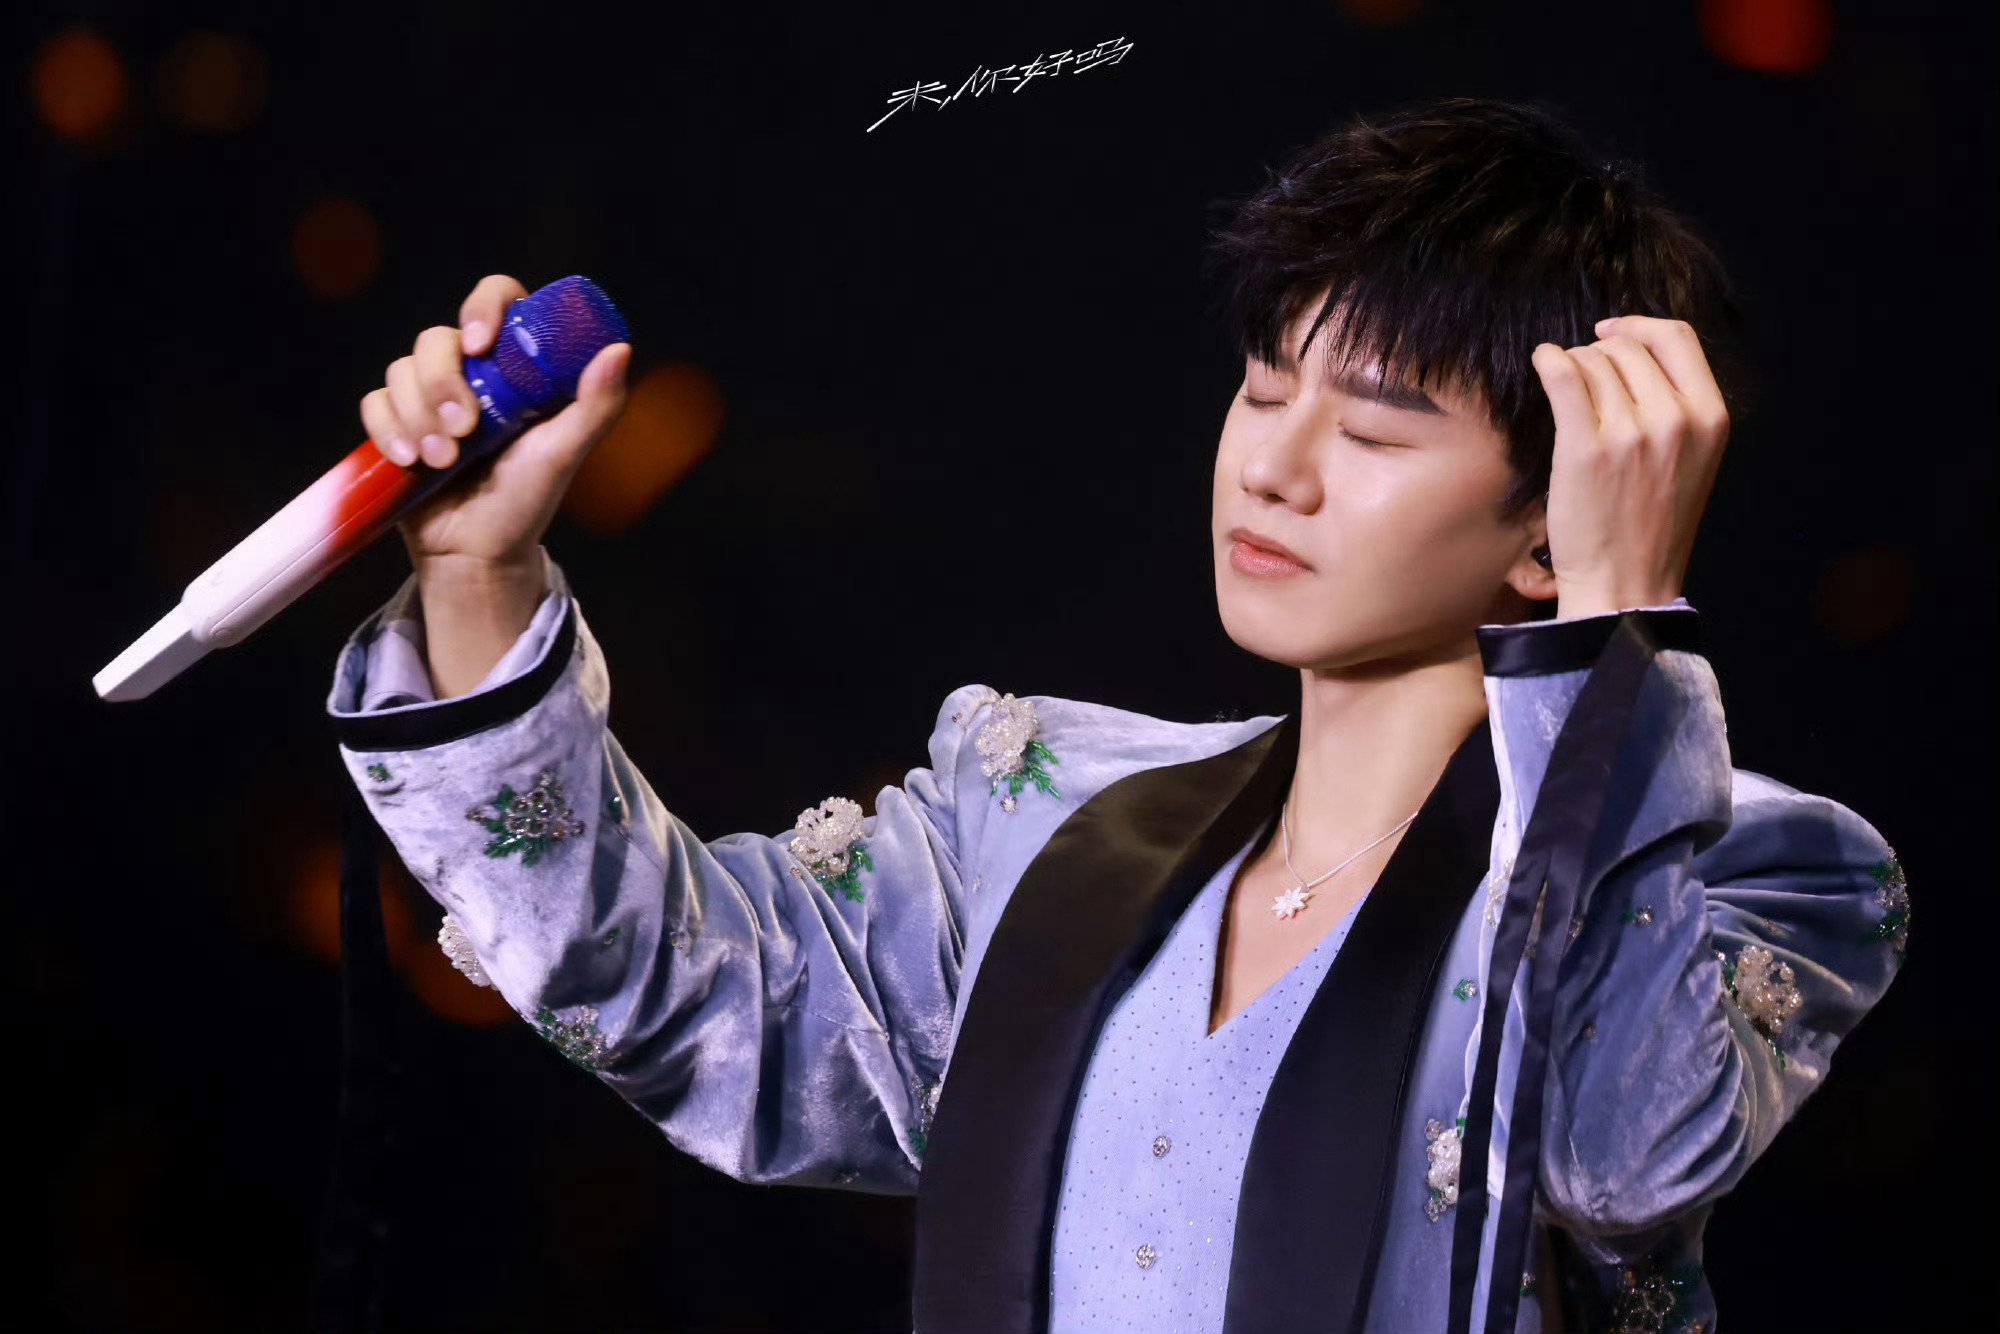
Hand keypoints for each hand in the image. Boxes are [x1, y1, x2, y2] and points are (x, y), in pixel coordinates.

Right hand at [358, 273, 631, 574]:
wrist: (479, 551)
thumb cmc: (527, 499)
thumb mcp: (565, 452)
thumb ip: (596, 405)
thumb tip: (620, 349)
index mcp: (514, 367)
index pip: (497, 301)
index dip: (483, 307)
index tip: (479, 343)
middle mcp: (470, 373)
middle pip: (436, 338)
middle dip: (442, 382)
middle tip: (465, 429)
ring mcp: (429, 396)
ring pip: (401, 369)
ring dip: (418, 415)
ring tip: (443, 460)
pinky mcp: (396, 422)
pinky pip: (375, 402)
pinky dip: (388, 428)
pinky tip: (409, 460)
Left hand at [1530, 316, 1728, 618]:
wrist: (1626, 584)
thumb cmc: (1651, 525)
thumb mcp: (1691, 460)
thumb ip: (1676, 406)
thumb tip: (1632, 350)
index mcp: (1711, 418)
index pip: (1678, 338)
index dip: (1639, 326)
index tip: (1610, 333)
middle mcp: (1676, 420)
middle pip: (1627, 348)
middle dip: (1598, 355)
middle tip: (1582, 384)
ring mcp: (1631, 433)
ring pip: (1591, 361)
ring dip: (1572, 368)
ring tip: (1567, 397)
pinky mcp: (1584, 448)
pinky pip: (1562, 375)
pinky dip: (1547, 361)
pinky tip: (1541, 363)